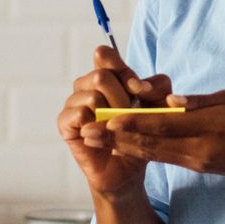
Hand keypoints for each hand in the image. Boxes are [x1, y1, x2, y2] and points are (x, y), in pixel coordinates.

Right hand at [58, 46, 174, 197]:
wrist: (129, 168)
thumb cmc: (141, 133)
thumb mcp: (159, 107)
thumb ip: (157, 88)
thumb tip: (140, 86)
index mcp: (107, 75)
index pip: (103, 54)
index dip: (121, 68)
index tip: (137, 89)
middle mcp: (86, 85)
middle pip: (100, 75)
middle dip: (122, 98)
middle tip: (129, 116)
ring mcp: (73, 103)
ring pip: (92, 96)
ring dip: (111, 115)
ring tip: (116, 128)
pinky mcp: (65, 123)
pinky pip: (79, 114)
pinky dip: (96, 126)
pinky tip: (102, 134)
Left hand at [103, 90, 224, 185]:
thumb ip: (200, 102)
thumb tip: (171, 101)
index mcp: (208, 130)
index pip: (164, 126)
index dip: (134, 122)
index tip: (108, 117)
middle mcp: (197, 150)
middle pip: (150, 143)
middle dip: (116, 137)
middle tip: (87, 130)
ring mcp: (194, 161)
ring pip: (151, 152)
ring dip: (120, 145)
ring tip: (95, 139)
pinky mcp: (194, 166)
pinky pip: (162, 157)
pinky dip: (138, 150)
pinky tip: (120, 146)